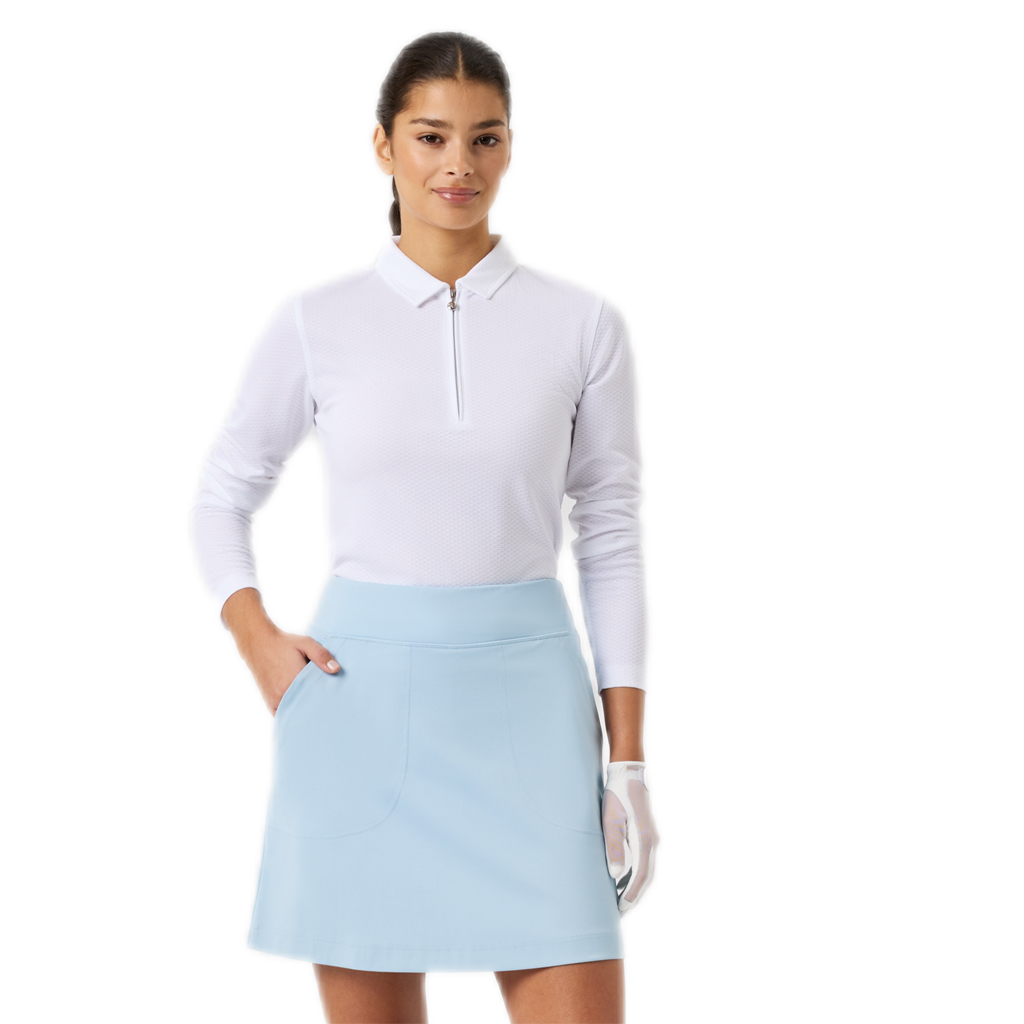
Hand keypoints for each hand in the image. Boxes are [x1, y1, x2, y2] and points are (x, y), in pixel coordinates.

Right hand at [236, 625, 340, 715]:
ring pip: (296, 712)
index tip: (335, 696)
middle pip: (308, 705)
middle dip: (318, 705)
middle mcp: (284, 692)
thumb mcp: (305, 643)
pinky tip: (302, 709)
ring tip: (316, 707)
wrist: (258, 644)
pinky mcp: (270, 704)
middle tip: (329, 705)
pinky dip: (293, 713)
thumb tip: (336, 669)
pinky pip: (285, 715)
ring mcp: (275, 700)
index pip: (318, 695)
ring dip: (305, 711)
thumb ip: (321, 655)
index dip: (327, 696)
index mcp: (295, 678)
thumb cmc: (284, 643)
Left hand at [602, 761, 659, 914]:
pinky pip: (644, 860)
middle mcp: (652, 842)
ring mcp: (651, 837)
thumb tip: (615, 876)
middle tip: (620, 912)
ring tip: (621, 899)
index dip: (630, 895)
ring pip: (647, 870)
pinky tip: (623, 877)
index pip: (640, 877)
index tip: (620, 910)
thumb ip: (614, 848)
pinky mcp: (647, 832)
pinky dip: (636, 873)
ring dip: (636, 886)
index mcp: (645, 841)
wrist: (628, 772)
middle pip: (646, 877)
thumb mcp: (611, 820)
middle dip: (634, 896)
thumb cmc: (617, 795)